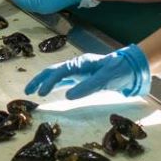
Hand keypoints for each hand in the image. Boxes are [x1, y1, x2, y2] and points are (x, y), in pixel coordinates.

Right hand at [24, 44, 150, 99]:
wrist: (133, 67)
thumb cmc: (120, 70)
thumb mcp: (106, 79)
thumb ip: (87, 87)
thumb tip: (67, 96)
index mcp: (81, 63)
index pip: (59, 72)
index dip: (48, 82)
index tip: (41, 94)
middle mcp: (77, 65)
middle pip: (53, 71)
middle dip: (39, 80)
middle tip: (28, 92)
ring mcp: (80, 71)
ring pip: (57, 75)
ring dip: (44, 82)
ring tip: (33, 92)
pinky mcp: (83, 77)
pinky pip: (64, 80)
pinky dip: (54, 85)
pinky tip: (49, 90)